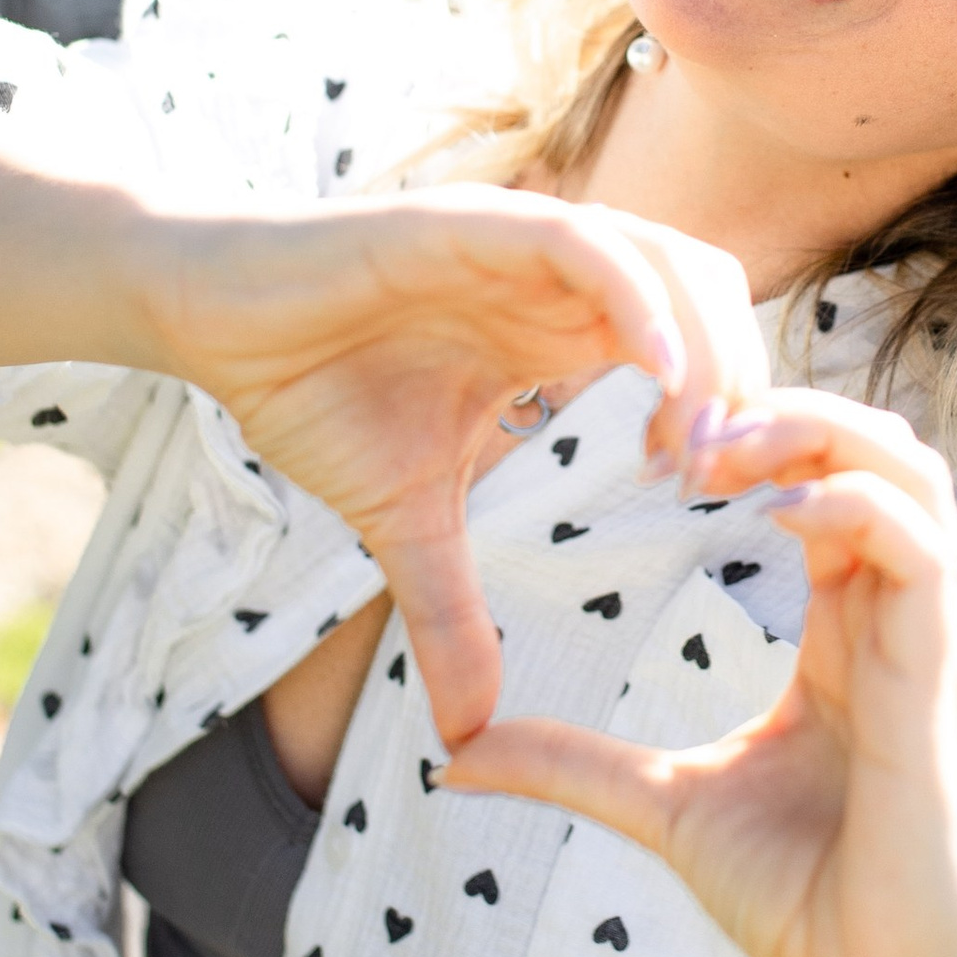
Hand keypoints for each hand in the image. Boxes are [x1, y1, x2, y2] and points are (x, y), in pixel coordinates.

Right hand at [147, 188, 765, 744]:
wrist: (212, 319)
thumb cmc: (311, 392)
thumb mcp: (403, 523)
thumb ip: (450, 613)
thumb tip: (466, 735)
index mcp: (564, 326)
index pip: (695, 347)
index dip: (728, 417)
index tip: (717, 501)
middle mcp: (563, 275)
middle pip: (712, 299)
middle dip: (744, 385)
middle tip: (728, 482)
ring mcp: (526, 240)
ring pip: (670, 264)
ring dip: (708, 349)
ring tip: (703, 444)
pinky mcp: (478, 222)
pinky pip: (589, 245)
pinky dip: (637, 302)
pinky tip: (655, 375)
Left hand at [441, 390, 956, 956]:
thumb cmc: (804, 898)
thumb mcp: (664, 807)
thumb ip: (575, 764)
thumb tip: (458, 754)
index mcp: (846, 632)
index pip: (822, 485)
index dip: (752, 444)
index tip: (652, 450)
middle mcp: (895, 618)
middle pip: (872, 449)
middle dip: (783, 410)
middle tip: (679, 429)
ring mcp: (926, 640)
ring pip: (910, 472)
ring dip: (821, 435)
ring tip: (722, 448)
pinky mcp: (940, 678)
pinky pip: (921, 551)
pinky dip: (856, 507)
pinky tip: (779, 513)